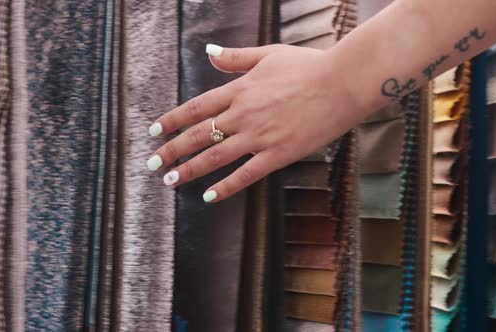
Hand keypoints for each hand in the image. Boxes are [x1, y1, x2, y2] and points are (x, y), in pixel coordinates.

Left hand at [147, 44, 361, 202]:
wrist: (343, 83)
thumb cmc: (308, 66)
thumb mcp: (269, 54)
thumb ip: (236, 57)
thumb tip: (209, 53)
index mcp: (240, 89)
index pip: (196, 107)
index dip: (172, 120)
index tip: (153, 132)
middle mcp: (244, 114)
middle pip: (199, 134)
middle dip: (172, 150)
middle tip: (152, 163)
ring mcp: (260, 136)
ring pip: (216, 156)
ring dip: (190, 169)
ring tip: (170, 181)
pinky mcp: (279, 154)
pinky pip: (247, 174)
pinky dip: (226, 187)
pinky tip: (209, 196)